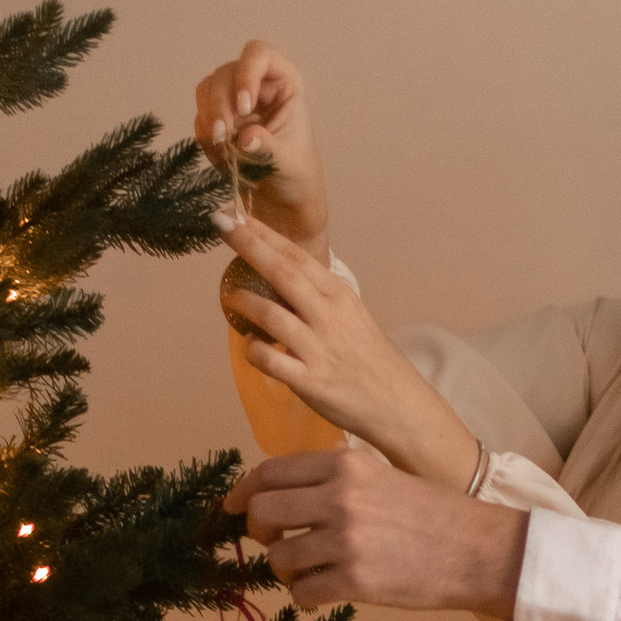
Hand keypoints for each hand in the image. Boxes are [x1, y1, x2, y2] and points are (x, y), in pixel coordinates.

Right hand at [193, 38, 327, 245]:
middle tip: (225, 135)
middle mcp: (254, 85)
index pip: (260, 55)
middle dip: (221, 103)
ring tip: (222, 144)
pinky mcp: (216, 122)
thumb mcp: (288, 161)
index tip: (245, 105)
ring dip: (209, 117)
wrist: (282, 199)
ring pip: (207, 91)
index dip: (247, 73)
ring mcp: (232, 101)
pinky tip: (220, 151)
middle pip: (225, 74)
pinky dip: (206, 133)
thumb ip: (269, 148)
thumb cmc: (296, 173)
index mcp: (282, 82)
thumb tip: (246, 138)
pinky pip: (201, 117)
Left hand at [213, 212, 474, 480]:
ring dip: (244, 302)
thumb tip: (279, 278)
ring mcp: (318, 349)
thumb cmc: (370, 360)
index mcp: (339, 296)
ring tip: (230, 297)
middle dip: (249, 246)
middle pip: (282, 272)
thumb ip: (317, 298)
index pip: (297, 256)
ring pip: (270, 315)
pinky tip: (251, 346)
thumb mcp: (351, 316)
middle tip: (222, 226)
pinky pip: (269, 361)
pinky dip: (253, 349)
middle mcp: (329, 316)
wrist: (398, 405)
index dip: (265, 234)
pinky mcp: (310, 381)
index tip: (238, 215)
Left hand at [230, 440, 528, 617]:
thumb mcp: (382, 476)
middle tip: (276, 544)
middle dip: (260, 533)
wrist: (479, 551)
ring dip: (284, 570)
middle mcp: (338, 498)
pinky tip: (320, 596)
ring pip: (278, 557)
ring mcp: (345, 540)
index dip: (244, 492)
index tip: (234, 507)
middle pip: (262, 513)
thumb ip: (337, 479)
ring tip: (306, 573)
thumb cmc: (436, 516)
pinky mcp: (355, 581)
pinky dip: (304, 597)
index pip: (270, 473)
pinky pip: (301, 592)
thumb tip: (287, 494)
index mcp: (344, 466)